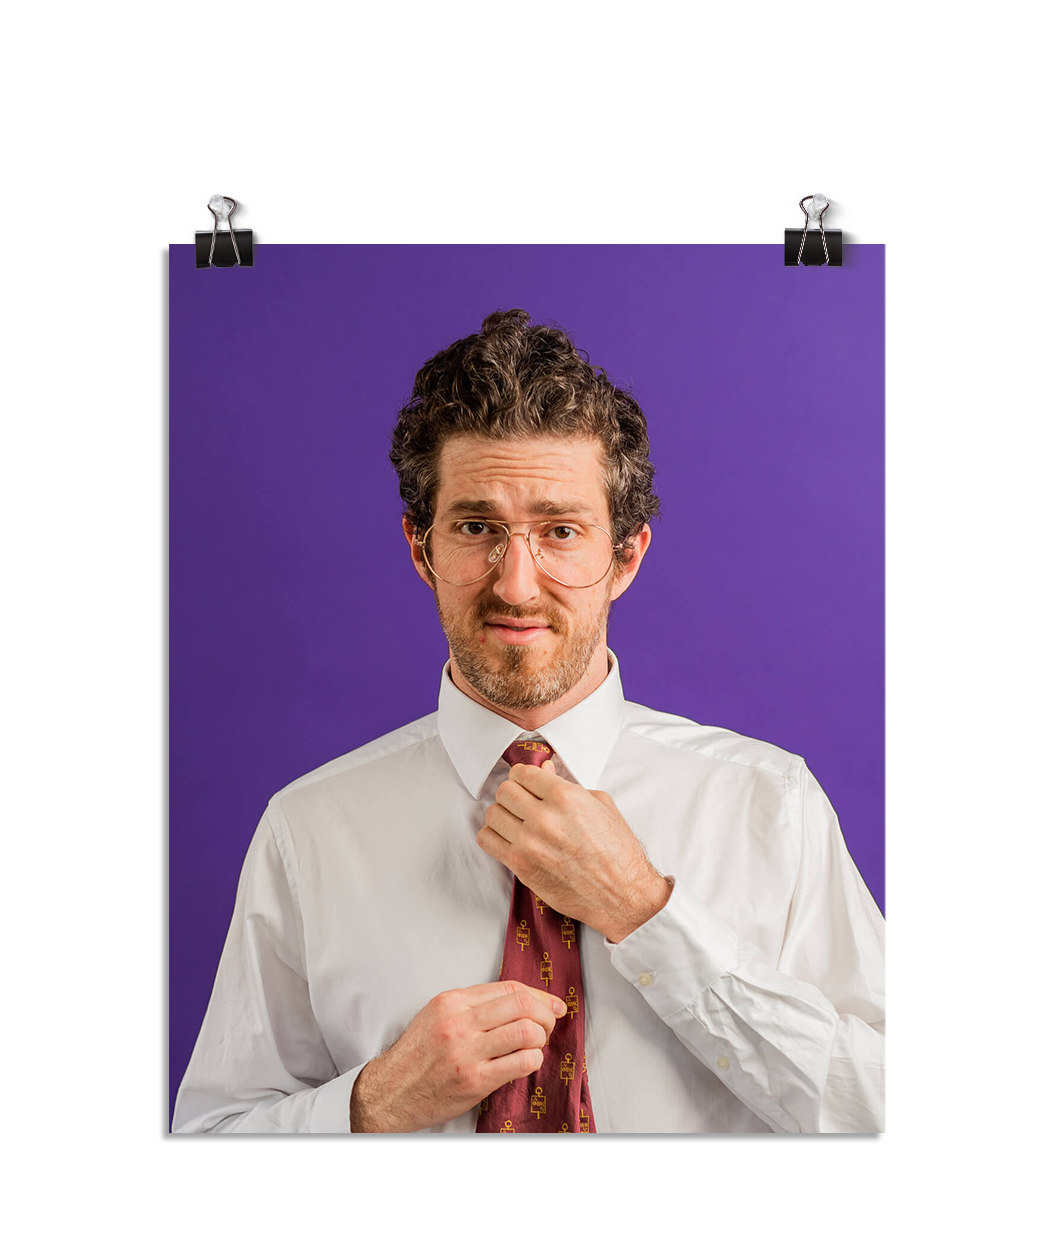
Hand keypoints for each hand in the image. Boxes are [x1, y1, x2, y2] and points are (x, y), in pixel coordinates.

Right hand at [349, 980, 566, 1131]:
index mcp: (452, 1001)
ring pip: (527, 1031)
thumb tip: (522, 1000)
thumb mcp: (438, 1015)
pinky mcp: (475, 1081)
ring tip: (536, 1045)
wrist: (391, 1092)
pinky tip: (527, 1062)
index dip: (538, 995)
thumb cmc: (418, 1055)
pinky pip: (521, 1063)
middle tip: (548, 1025)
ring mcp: (467, 1052)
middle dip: (545, 1014)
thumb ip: (474, 1005)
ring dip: (541, 1038)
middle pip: (522, 1005)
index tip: (552, 1004)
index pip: (508, 988)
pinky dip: (533, 1060)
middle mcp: (460, 1023)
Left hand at [477, 762, 671, 942]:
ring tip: (515, 822)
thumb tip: (544, 769)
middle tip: (522, 803)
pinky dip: (492, 837)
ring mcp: (530, 843)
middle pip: (505, 791)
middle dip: (512, 794)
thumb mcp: (600, 805)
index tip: (527, 785)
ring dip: (502, 815)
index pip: (523, 773)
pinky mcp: (521, 866)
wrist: (622, 894)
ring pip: (493, 814)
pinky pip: (487, 841)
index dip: (524, 777)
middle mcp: (545, 817)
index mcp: (566, 797)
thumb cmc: (617, 852)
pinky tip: (508, 839)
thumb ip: (568, 784)